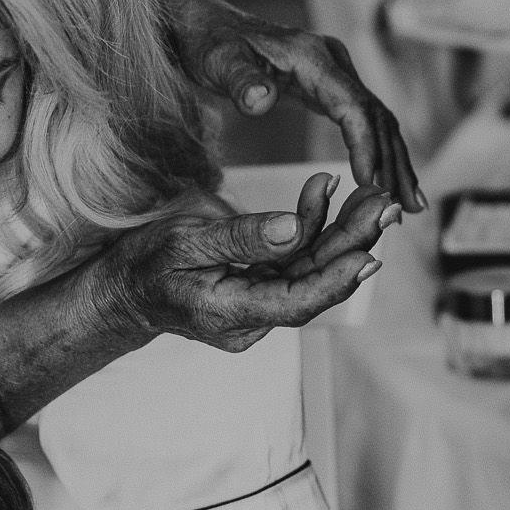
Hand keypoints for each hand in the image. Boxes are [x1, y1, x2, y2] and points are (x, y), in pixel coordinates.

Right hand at [90, 175, 401, 351]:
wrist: (123, 294)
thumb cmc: (144, 268)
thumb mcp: (181, 243)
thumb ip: (238, 238)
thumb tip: (292, 229)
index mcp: (232, 314)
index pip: (295, 302)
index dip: (335, 281)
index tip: (369, 256)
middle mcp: (254, 318)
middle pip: (314, 282)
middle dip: (354, 243)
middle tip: (386, 207)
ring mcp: (259, 305)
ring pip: (311, 268)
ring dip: (341, 231)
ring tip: (368, 194)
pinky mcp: (260, 288)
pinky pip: (295, 259)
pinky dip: (311, 225)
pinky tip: (324, 191)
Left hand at [157, 0, 425, 209]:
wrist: (203, 24)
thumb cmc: (208, 44)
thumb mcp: (217, 63)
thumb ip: (239, 81)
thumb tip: (261, 99)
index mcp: (313, 58)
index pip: (355, 106)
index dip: (368, 147)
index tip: (373, 186)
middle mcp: (333, 62)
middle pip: (377, 116)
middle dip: (395, 162)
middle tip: (407, 209)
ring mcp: (335, 73)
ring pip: (378, 120)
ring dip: (396, 161)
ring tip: (412, 205)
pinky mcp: (329, 87)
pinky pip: (363, 122)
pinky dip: (379, 151)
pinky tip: (385, 181)